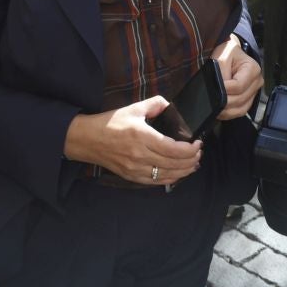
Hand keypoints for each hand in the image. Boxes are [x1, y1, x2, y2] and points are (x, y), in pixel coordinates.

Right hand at [63, 97, 202, 185]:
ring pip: (167, 175)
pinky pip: (155, 182)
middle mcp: (139, 155)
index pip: (172, 148)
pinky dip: (170, 179)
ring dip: (184, 171)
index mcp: (141, 136)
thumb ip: (155, 104)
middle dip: (191, 160)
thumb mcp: (133, 108)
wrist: (87, 139)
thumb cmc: (109, 123)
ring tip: (194, 164)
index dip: (189, 149)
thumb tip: (170, 106)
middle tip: (199, 153)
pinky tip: (178, 174)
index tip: (198, 143)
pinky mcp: (131, 176)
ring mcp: (135, 169)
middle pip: (173, 164)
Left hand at [214, 38, 261, 120]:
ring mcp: (254, 92)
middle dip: (225, 103)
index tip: (214, 90)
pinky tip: (221, 111)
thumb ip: (220, 73)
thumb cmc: (228, 54)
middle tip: (211, 103)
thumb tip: (217, 91)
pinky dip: (230, 113)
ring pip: (242, 108)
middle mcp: (257, 81)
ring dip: (227, 112)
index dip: (225, 90)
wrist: (231, 54)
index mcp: (253, 69)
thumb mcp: (222, 57)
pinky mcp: (249, 99)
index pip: (239, 86)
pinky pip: (241, 111)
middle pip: (241, 99)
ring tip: (215, 109)